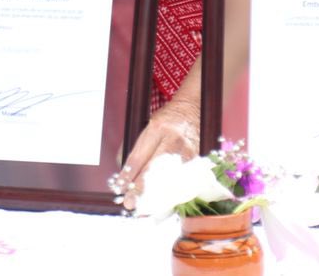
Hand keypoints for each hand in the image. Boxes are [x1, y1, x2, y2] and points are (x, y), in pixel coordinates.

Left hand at [111, 94, 200, 210]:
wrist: (192, 110)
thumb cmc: (166, 121)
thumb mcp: (146, 129)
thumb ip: (136, 152)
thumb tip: (124, 178)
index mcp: (156, 129)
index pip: (139, 157)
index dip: (128, 176)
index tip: (120, 189)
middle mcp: (173, 141)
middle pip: (155, 171)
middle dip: (141, 190)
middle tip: (130, 203)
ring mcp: (188, 152)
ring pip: (171, 180)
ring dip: (156, 197)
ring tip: (144, 208)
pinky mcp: (198, 162)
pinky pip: (183, 183)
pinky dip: (172, 196)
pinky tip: (163, 205)